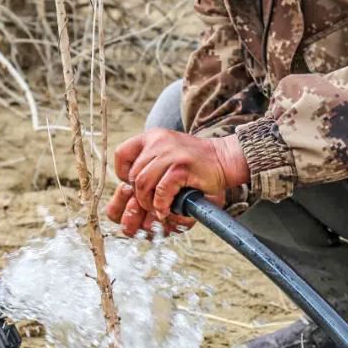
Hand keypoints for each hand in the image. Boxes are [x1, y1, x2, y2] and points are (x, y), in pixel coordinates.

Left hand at [105, 128, 248, 237]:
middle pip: (132, 176)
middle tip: (151, 206)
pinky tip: (167, 209)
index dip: (124, 175)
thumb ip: (149, 170)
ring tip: (160, 208)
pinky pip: (160, 191)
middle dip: (139, 197)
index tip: (135, 186)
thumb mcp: (168, 158)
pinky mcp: (180, 168)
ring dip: (149, 203)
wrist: (225, 160)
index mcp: (153, 137)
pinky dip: (161, 205)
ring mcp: (170, 154)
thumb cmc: (197, 166)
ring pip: (142, 184)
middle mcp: (158, 142)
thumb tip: (126, 197)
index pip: (122, 154)